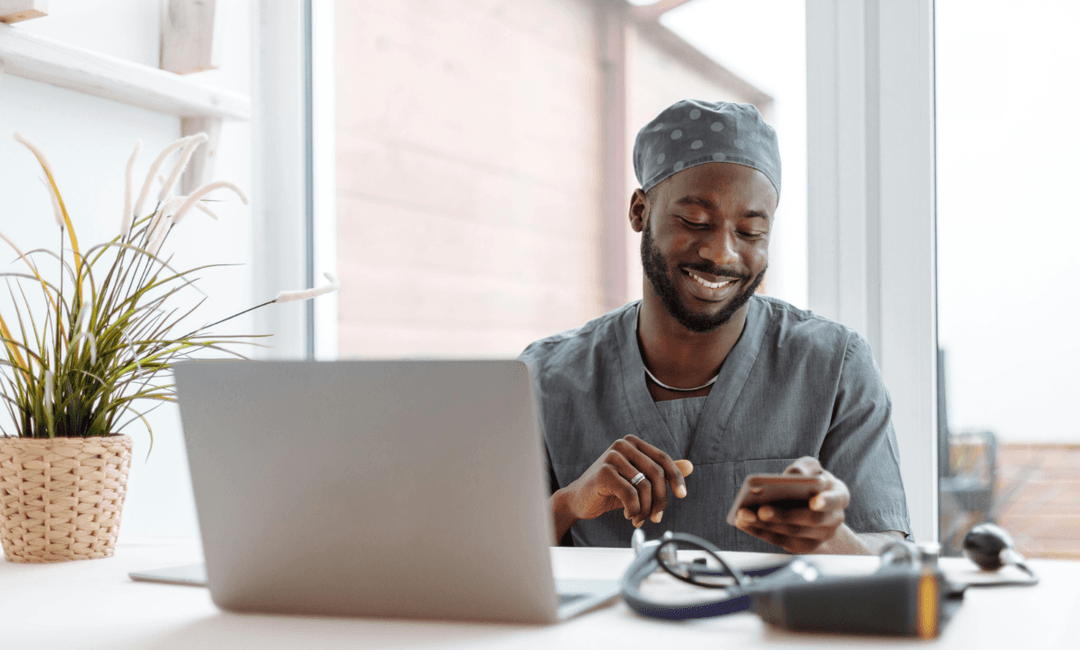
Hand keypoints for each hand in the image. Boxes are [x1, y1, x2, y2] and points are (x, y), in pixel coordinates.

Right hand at [558, 435, 691, 529]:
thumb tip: (690, 466)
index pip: (663, 459)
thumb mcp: (638, 481)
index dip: (676, 477)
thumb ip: (661, 472)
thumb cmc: (610, 490)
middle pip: (657, 473)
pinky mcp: (603, 472)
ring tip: (639, 518)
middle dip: (660, 500)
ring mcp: (611, 456)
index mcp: (633, 443)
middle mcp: (623, 444)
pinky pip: (631, 494)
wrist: (579, 500)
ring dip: (646, 509)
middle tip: (656, 517)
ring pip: (645, 486)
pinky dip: (634, 510)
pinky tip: (629, 515)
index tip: (682, 495)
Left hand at [733, 457, 848, 553]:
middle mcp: (834, 519)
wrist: (814, 506)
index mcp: (839, 495)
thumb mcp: (811, 469)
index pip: (836, 499)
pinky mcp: (802, 546)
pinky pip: (780, 541)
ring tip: (744, 514)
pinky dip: (760, 532)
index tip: (814, 501)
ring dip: (766, 525)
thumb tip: (793, 475)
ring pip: (793, 533)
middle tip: (762, 510)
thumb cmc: (811, 482)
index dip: (826, 502)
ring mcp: (819, 536)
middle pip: (811, 520)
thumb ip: (805, 468)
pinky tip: (743, 522)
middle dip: (785, 515)